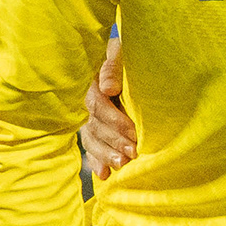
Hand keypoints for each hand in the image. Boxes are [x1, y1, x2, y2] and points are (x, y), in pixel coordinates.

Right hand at [80, 35, 135, 180]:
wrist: (136, 57)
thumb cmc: (133, 53)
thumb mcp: (123, 51)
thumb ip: (114, 66)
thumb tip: (109, 89)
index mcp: (93, 80)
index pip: (97, 103)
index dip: (114, 119)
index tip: (133, 132)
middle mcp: (89, 100)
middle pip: (95, 124)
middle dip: (113, 140)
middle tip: (132, 153)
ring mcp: (91, 116)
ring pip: (91, 138)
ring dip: (105, 154)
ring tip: (122, 165)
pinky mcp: (96, 129)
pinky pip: (90, 147)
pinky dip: (97, 162)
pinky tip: (105, 174)